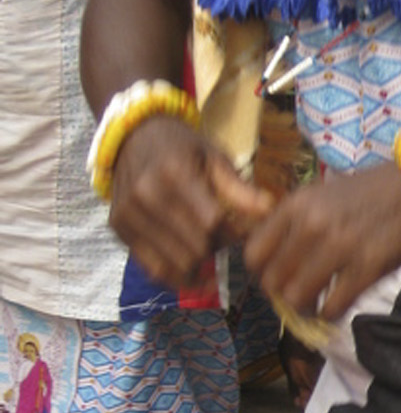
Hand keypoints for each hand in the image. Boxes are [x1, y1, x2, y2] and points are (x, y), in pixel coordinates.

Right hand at [109, 113, 271, 286]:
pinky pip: (153, 269)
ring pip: (177, 262)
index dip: (233, 231)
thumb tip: (270, 211)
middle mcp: (145, 195)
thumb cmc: (182, 148)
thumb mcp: (214, 157)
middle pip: (196, 246)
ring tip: (206, 245)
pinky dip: (177, 274)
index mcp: (173, 173)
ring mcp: (128, 214)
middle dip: (217, 247)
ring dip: (199, 262)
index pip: (212, 223)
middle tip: (224, 237)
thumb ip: (240, 188)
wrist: (133, 137)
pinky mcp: (118, 229)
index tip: (241, 227)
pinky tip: (193, 269)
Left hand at [241, 161, 400, 324]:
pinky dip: (330, 312)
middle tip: (296, 294)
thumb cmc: (370, 192)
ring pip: (298, 298)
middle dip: (281, 294)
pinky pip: (333, 306)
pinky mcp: (368, 267)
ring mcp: (341, 246)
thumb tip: (272, 259)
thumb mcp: (322, 194)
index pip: (254, 253)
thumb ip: (294, 221)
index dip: (261, 271)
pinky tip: (335, 306)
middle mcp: (313, 224)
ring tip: (314, 305)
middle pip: (273, 280)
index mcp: (297, 204)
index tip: (274, 276)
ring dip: (304, 307)